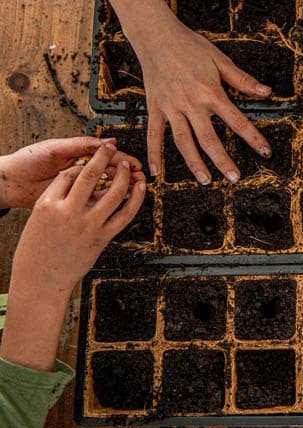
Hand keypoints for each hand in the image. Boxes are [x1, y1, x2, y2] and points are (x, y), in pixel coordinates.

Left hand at [0, 137, 142, 208]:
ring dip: (121, 186)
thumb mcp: (56, 149)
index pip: (106, 156)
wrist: (8, 182)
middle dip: (126, 173)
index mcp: (78, 155)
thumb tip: (107, 142)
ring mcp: (78, 187)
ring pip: (106, 186)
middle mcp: (81, 171)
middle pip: (110, 172)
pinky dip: (107, 199)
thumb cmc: (28, 161)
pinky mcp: (72, 201)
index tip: (134, 164)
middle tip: (140, 176)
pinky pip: (94, 200)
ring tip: (135, 188)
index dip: (122, 159)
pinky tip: (119, 200)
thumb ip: (81, 145)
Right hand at [11, 143, 145, 292]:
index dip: (82, 164)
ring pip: (112, 193)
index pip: (68, 175)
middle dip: (102, 158)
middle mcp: (68, 212)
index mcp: (47, 205)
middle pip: (89, 176)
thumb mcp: (38, 218)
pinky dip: (136, 199)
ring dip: (123, 175)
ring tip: (126, 164)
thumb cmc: (37, 250)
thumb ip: (57, 199)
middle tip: (111, 147)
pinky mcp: (102, 238)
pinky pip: (124, 214)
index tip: (91, 159)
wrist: (41, 280)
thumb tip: (76, 182)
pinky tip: (141, 187)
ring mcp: (88, 225)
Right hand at [132, 21, 272, 183]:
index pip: (237, 120)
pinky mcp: (154, 107)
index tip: (265, 152)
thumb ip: (242, 79)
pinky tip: (156, 172)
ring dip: (194, 163)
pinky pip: (153, 135)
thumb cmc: (189, 45)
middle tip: (234, 177)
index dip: (253, 138)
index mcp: (210, 92)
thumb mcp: (220, 59)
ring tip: (205, 180)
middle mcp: (190, 103)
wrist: (155, 34)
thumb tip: (266, 92)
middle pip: (208, 138)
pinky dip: (153, 154)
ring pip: (183, 141)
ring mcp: (171, 107)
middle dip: (223, 160)